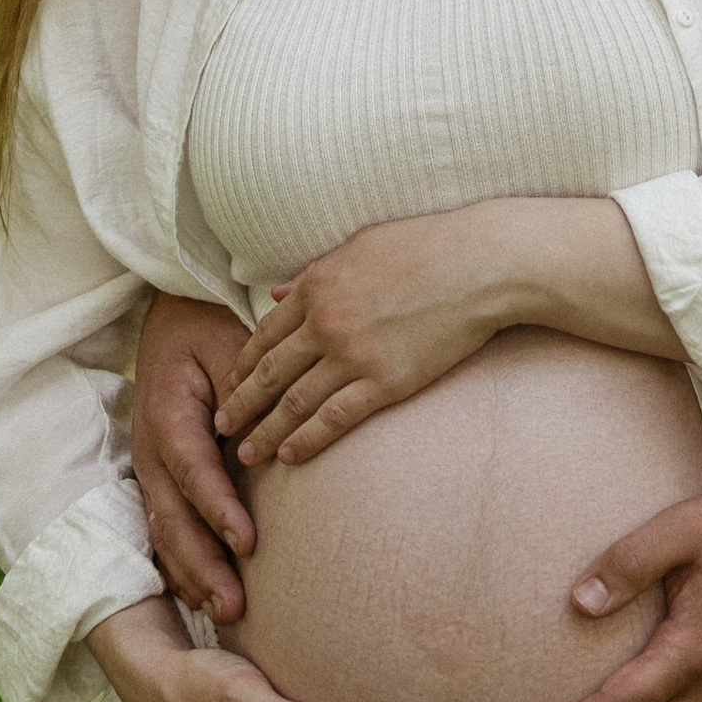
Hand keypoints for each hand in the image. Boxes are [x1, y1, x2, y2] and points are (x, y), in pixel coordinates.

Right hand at [132, 291, 258, 622]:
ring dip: (192, 575)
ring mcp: (149, 469)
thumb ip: (243, 389)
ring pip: (164, 532)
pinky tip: (202, 598)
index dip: (218, 508)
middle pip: (171, 516)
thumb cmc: (207, 329)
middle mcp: (150, 449)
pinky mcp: (158, 480)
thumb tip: (259, 435)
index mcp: (167, 413)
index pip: (193, 469)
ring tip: (226, 613)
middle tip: (235, 605)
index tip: (247, 542)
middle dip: (202, 564)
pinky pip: (164, 530)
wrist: (172, 317)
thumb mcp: (228, 344)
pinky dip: (181, 566)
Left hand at [218, 205, 512, 467]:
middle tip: (222, 425)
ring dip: (265, 431)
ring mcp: (354, 354)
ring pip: (293, 402)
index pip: (265, 334)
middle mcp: (326, 322)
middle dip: (242, 403)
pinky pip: (335, 418)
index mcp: (318, 286)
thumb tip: (277, 292)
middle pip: (269, 373)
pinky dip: (307, 440)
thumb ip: (314, 273)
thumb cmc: (426, 246)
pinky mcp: (385, 381)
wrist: (480, 263)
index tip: (231, 383)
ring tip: (246, 453)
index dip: (243, 364)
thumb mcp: (360, 247)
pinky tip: (289, 455)